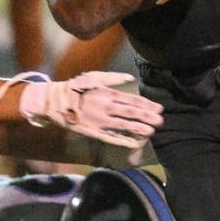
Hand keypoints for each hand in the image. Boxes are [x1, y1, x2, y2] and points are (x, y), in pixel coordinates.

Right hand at [20, 71, 162, 148]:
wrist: (57, 101)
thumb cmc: (78, 87)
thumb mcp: (95, 77)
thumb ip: (114, 78)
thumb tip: (131, 78)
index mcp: (108, 94)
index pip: (133, 100)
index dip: (147, 105)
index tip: (159, 108)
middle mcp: (106, 108)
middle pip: (131, 113)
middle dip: (148, 117)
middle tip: (162, 121)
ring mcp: (100, 121)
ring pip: (123, 126)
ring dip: (139, 129)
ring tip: (152, 132)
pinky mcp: (93, 132)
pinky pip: (111, 138)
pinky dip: (123, 141)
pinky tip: (135, 143)